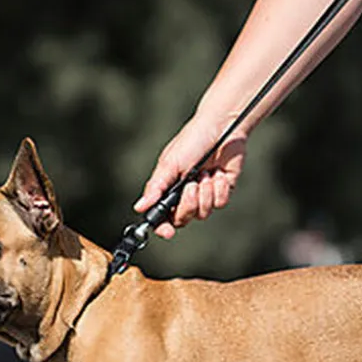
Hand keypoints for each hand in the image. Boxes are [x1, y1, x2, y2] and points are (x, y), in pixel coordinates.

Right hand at [134, 116, 246, 238]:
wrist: (221, 129)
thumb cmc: (192, 141)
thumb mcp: (170, 164)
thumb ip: (156, 188)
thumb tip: (139, 207)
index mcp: (169, 188)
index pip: (162, 217)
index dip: (162, 228)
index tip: (167, 232)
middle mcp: (185, 195)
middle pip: (183, 219)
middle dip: (188, 204)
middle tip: (192, 184)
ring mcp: (204, 194)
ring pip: (203, 213)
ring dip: (205, 192)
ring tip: (206, 173)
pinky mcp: (222, 191)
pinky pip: (220, 203)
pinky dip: (219, 189)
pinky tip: (218, 174)